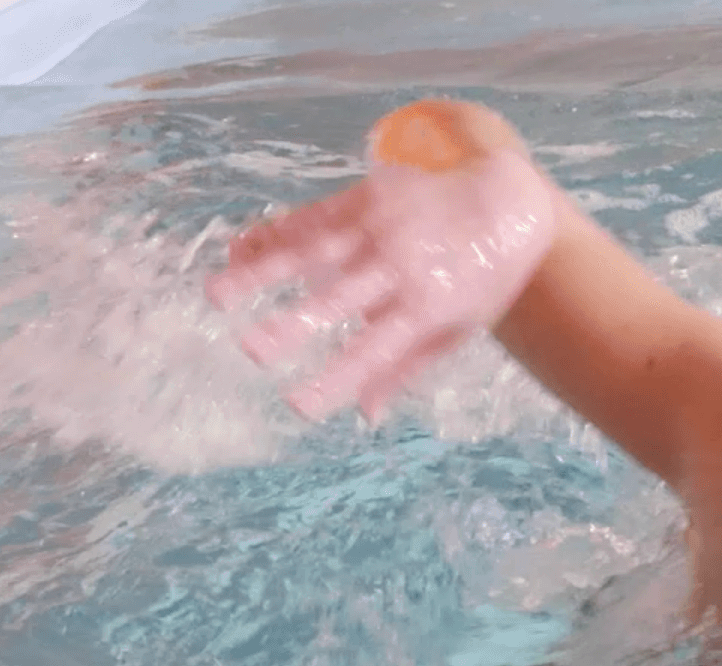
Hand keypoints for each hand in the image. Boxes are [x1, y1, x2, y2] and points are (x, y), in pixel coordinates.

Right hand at [207, 146, 556, 422]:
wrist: (506, 200)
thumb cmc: (482, 276)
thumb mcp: (459, 327)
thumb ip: (406, 367)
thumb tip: (365, 414)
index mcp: (426, 307)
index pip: (373, 352)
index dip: (335, 380)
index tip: (298, 406)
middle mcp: (400, 266)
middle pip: (338, 299)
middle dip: (292, 324)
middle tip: (250, 349)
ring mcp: (380, 227)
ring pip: (312, 251)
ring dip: (261, 272)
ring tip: (215, 294)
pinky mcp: (365, 196)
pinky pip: (311, 216)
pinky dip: (273, 232)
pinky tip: (237, 248)